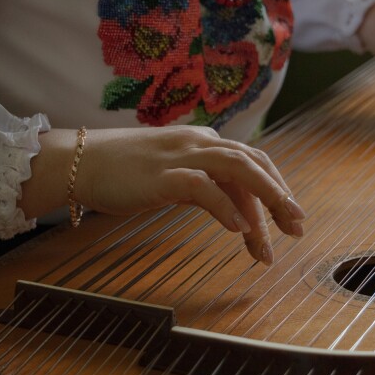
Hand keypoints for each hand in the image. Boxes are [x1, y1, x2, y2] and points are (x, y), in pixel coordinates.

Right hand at [20, 127, 306, 263]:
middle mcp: (196, 142)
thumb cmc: (117, 171)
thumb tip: (224, 204)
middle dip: (280, 196)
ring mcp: (180, 156)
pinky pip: (204, 188)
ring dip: (266, 200)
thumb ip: (197, 182)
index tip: (285, 218)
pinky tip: (239, 231)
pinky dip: (226, 208)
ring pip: (238, 170)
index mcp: (199, 141)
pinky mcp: (162, 176)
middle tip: (298, 229)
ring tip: (280, 233)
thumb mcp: (166, 173)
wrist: (77, 162)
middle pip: (253, 163)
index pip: (248, 161)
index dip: (272, 188)